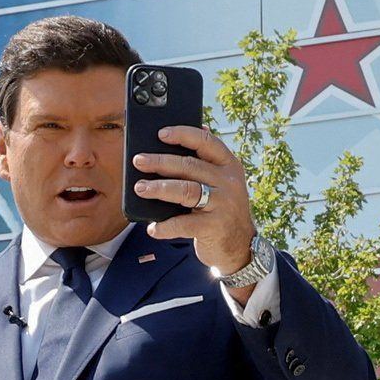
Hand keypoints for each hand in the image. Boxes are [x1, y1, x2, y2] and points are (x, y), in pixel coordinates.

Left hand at [131, 120, 252, 278]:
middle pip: (189, 166)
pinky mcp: (215, 227)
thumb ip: (203, 165)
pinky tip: (153, 227)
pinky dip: (166, 226)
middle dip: (161, 162)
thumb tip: (169, 146)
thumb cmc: (220, 209)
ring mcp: (223, 205)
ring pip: (186, 191)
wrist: (240, 246)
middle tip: (139, 161)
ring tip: (140, 188)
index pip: (206, 142)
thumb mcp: (220, 184)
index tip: (161, 134)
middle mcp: (228, 182)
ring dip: (159, 188)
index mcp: (228, 166)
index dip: (183, 135)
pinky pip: (184, 224)